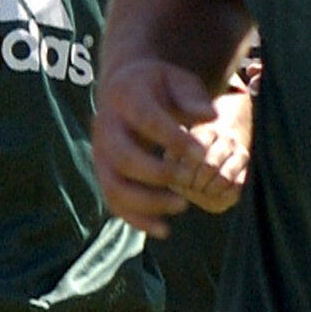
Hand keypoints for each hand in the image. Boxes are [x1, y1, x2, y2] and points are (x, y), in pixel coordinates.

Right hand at [96, 60, 246, 234]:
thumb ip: (193, 98)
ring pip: (113, 185)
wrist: (127, 88)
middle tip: (189, 181)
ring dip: (146, 202)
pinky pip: (113, 201)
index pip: (145, 119)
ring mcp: (100, 151)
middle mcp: (105, 125)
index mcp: (125, 96)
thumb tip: (210, 116)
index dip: (171, 138)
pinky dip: (136, 219)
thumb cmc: (161, 87)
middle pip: (122, 156)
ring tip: (182, 206)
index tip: (200, 153)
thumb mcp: (179, 82)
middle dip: (156, 174)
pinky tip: (164, 229)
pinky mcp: (104, 172)